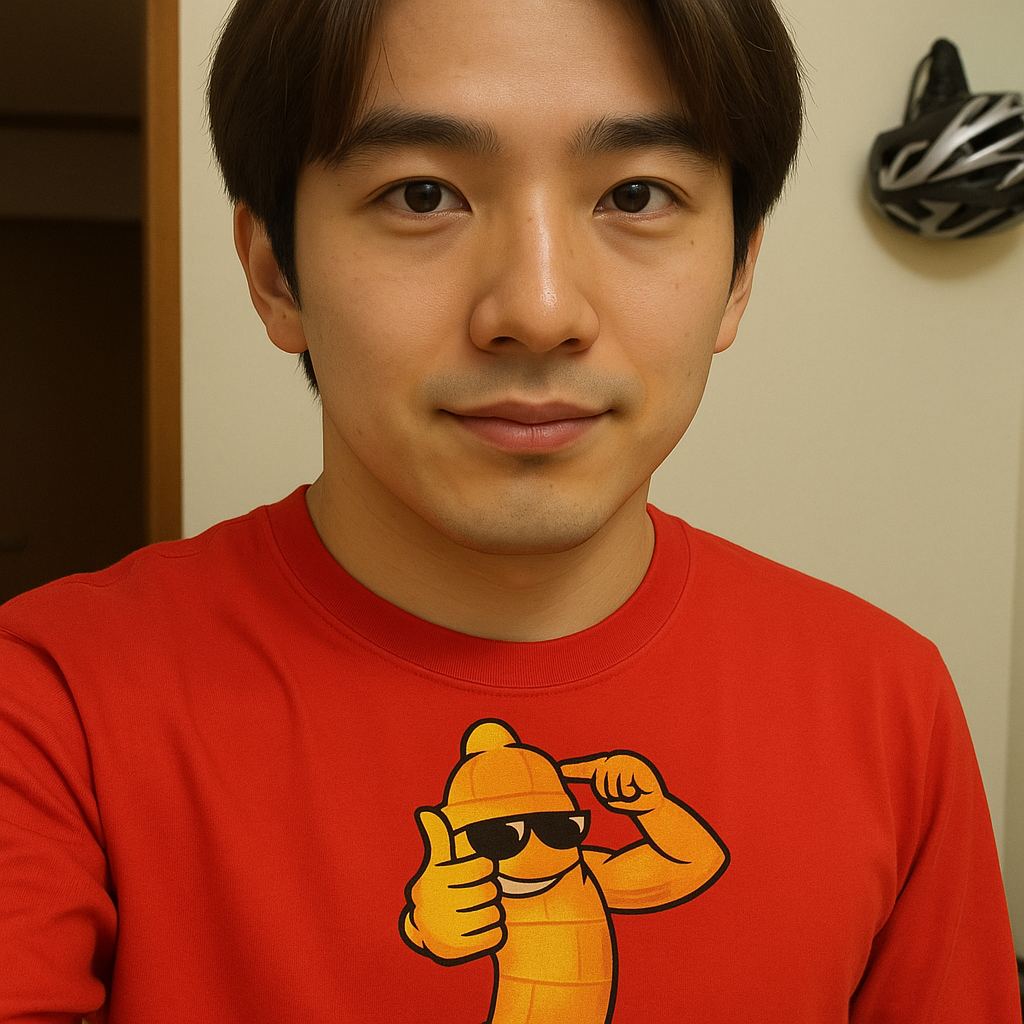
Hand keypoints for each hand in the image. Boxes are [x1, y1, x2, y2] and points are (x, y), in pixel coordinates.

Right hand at [401, 807, 505, 962]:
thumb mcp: (437, 863)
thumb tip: (427, 813)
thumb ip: (438, 838)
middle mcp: (437, 904)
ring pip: (494, 912)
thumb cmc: (438, 889)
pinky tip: (481, 927)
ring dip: (492, 911)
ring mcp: (447, 928)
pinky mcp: (459, 951)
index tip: (476, 871)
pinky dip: (494, 931)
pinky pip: (495, 935)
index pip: (482, 866)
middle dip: (488, 891)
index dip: (485, 867)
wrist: (425, 933)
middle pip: (490, 891)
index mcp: (435, 879)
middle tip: (477, 894)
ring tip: (479, 910)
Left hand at [559, 753, 665, 815]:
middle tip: (623, 795)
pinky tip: (640, 790)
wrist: (654, 805)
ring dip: (622, 796)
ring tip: (631, 793)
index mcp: (604, 768)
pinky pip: (627, 786)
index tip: (559, 769)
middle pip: (599, 781)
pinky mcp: (639, 766)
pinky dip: (632, 794)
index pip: (586, 768)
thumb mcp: (613, 799)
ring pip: (613, 785)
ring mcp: (627, 761)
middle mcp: (614, 760)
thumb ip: (602, 795)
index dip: (572, 769)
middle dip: (610, 794)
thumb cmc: (631, 801)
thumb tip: (587, 801)